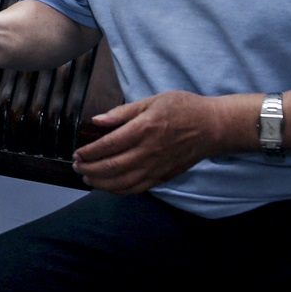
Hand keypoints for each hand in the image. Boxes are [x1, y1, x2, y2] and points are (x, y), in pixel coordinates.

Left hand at [71, 91, 220, 193]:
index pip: (109, 145)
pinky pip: (137, 188)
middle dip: (89, 169)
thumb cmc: (184, 109)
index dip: (89, 152)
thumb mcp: (152, 100)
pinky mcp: (163, 177)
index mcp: (145, 128)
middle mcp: (149, 151)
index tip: (78, 152)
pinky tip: (108, 186)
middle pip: (112, 167)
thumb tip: (97, 120)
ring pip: (122, 182)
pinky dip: (119, 190)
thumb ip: (123, 112)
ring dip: (101, 182)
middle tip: (77, 166)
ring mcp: (157, 167)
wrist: (213, 127)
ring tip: (87, 178)